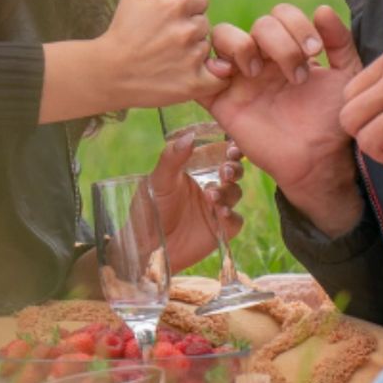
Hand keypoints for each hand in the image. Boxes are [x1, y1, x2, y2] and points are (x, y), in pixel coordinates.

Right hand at [99, 0, 227, 108]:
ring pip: (206, 47)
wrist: (108, 73)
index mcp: (176, 5)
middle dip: (188, 28)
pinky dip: (211, 75)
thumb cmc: (122, 30)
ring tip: (168, 57)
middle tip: (165, 40)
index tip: (168, 19)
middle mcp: (187, 30)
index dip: (185, 8)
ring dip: (194, 51)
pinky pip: (219, 76)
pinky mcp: (194, 84)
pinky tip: (194, 74)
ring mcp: (192, 58)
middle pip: (203, 23)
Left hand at [148, 130, 244, 273]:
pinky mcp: (221, 229)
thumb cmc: (149, 208)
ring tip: (210, 196)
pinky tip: (220, 213)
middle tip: (225, 171)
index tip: (231, 146)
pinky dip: (231, 216)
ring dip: (228, 192)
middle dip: (234, 168)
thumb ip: (172, 158)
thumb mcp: (158, 180)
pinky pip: (235, 220)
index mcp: (197, 168)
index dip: (230, 147)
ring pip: (236, 193)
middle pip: (234, 170)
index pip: (219, 152)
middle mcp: (211, 184)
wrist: (146, 246)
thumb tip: (190, 136)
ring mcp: (217, 206)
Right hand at [205, 5, 364, 236]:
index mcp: (288, 49)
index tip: (315, 52)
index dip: (296, 24)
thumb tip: (322, 9)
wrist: (318, 160)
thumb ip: (340, 43)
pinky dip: (205, 69)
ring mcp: (240, 78)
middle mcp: (262, 58)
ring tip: (257, 71)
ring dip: (241, 45)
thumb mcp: (346, 76)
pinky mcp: (221, 103)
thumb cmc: (331, 120)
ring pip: (222, 35)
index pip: (281, 14)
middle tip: (297, 75)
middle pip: (258, 23)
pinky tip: (227, 77)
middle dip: (280, 42)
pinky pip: (198, 77)